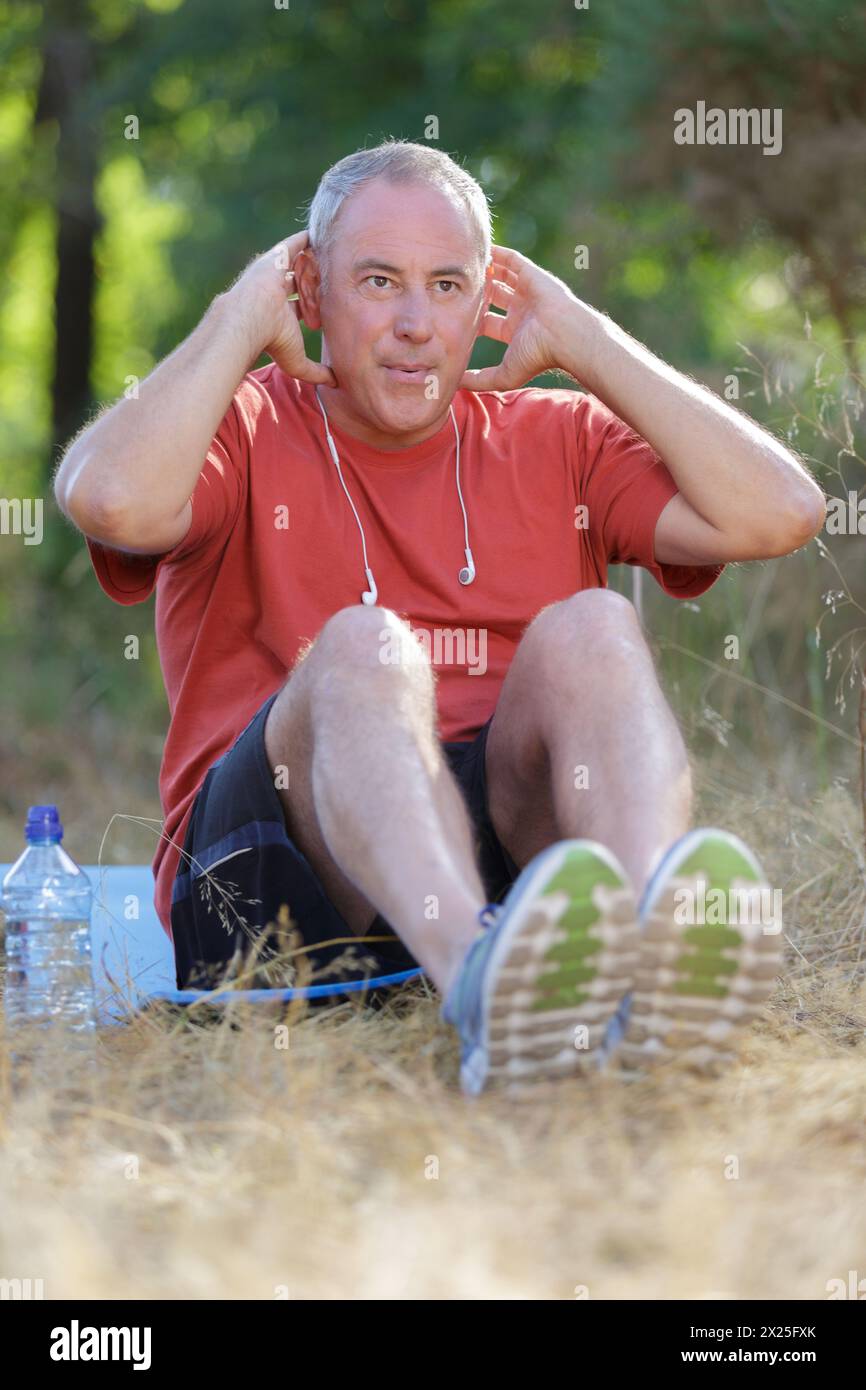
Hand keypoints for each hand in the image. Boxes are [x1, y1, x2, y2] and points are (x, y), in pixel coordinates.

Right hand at [223, 231, 335, 386]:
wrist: (248, 320)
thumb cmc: (270, 342)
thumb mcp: (297, 362)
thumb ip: (317, 372)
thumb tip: (338, 383)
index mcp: (280, 312)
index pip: (300, 304)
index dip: (315, 303)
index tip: (330, 302)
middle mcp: (276, 291)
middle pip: (301, 281)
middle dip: (315, 278)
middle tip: (334, 273)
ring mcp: (275, 273)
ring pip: (300, 263)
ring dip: (314, 258)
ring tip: (333, 250)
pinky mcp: (276, 257)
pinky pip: (296, 243)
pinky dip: (308, 239)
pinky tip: (323, 234)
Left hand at [460, 244, 580, 391]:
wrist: (564, 337)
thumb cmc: (537, 357)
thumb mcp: (503, 376)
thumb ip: (479, 380)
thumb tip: (455, 383)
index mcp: (515, 332)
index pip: (487, 322)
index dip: (470, 317)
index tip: (449, 312)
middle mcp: (521, 310)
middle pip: (493, 297)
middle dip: (476, 293)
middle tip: (453, 286)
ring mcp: (527, 291)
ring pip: (502, 277)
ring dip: (486, 271)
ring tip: (463, 264)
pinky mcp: (532, 275)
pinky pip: (512, 260)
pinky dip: (497, 254)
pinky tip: (479, 249)